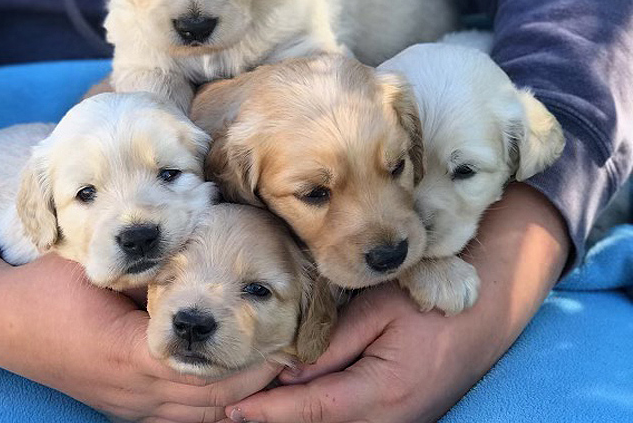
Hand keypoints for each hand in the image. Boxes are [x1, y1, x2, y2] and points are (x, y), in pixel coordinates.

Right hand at [0, 252, 280, 421]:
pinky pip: (175, 416)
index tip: (282, 335)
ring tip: (269, 366)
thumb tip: (205, 266)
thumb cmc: (47, 286)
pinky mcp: (120, 407)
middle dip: (254, 381)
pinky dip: (207, 403)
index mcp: (126, 353)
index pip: (203, 369)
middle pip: (209, 401)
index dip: (248, 357)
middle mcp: (130, 392)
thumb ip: (151, 273)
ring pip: (195, 416)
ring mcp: (125, 406)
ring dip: (235, 396)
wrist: (0, 321)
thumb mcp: (99, 268)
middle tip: (291, 353)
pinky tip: (229, 382)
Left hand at [226, 183, 570, 422]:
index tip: (234, 411)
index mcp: (383, 392)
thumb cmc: (430, 305)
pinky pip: (351, 422)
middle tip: (231, 410)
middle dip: (276, 420)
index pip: (313, 408)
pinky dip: (320, 414)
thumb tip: (289, 370)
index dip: (270, 412)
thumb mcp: (379, 313)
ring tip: (254, 409)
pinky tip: (296, 403)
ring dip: (296, 418)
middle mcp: (391, 420)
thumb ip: (333, 344)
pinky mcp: (401, 418)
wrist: (485, 315)